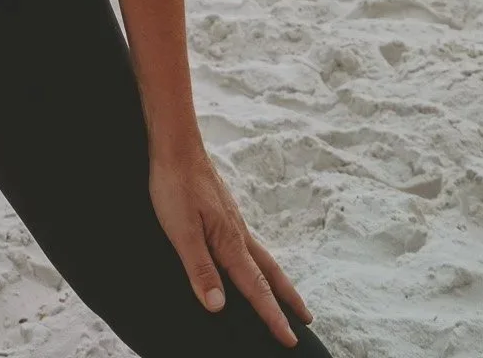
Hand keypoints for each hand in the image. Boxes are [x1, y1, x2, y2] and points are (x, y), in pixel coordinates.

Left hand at [150, 146, 310, 346]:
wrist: (176, 143)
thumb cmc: (175, 184)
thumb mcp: (181, 231)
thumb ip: (199, 268)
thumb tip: (218, 306)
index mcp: (230, 242)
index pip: (256, 288)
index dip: (272, 316)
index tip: (290, 339)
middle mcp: (238, 232)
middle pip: (270, 272)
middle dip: (288, 298)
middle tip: (307, 320)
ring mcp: (233, 219)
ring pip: (262, 256)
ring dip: (276, 279)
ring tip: (286, 293)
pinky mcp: (224, 209)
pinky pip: (249, 243)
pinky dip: (259, 260)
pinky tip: (250, 257)